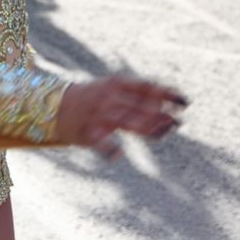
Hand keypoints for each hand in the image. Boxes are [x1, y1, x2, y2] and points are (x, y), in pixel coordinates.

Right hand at [56, 76, 186, 158]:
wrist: (54, 105)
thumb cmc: (93, 99)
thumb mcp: (114, 91)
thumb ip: (139, 100)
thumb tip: (169, 110)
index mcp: (116, 84)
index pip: (145, 87)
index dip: (166, 93)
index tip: (185, 102)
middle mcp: (109, 97)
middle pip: (139, 105)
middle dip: (160, 114)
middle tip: (179, 122)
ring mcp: (98, 114)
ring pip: (125, 121)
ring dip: (146, 127)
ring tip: (164, 132)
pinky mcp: (87, 132)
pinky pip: (98, 142)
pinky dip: (108, 149)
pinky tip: (118, 155)